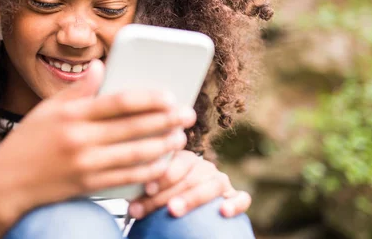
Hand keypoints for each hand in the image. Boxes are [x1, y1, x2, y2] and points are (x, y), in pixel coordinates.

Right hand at [0, 60, 195, 230]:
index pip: (119, 101)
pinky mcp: (87, 186)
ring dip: (164, 146)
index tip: (170, 95)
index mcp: (72, 114)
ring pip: (136, 155)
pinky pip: (126, 179)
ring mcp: (85, 165)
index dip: (149, 98)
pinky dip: (148, 172)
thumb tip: (100, 65)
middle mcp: (80, 139)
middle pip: (134, 128)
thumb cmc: (27, 142)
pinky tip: (162, 164)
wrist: (5, 184)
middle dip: (167, 121)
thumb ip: (77, 90)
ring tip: (180, 138)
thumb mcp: (46, 109)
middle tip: (188, 115)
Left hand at [127, 150, 250, 219]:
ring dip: (192, 197)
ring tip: (173, 209)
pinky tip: (223, 212)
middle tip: (151, 205)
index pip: (176, 161)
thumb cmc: (164, 200)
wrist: (185, 205)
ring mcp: (221, 181)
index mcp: (184, 159)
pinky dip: (235, 203)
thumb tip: (130, 207)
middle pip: (189, 176)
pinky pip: (242, 198)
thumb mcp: (154, 194)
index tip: (146, 188)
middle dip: (166, 193)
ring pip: (213, 184)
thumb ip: (144, 195)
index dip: (162, 174)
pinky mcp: (235, 197)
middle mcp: (203, 167)